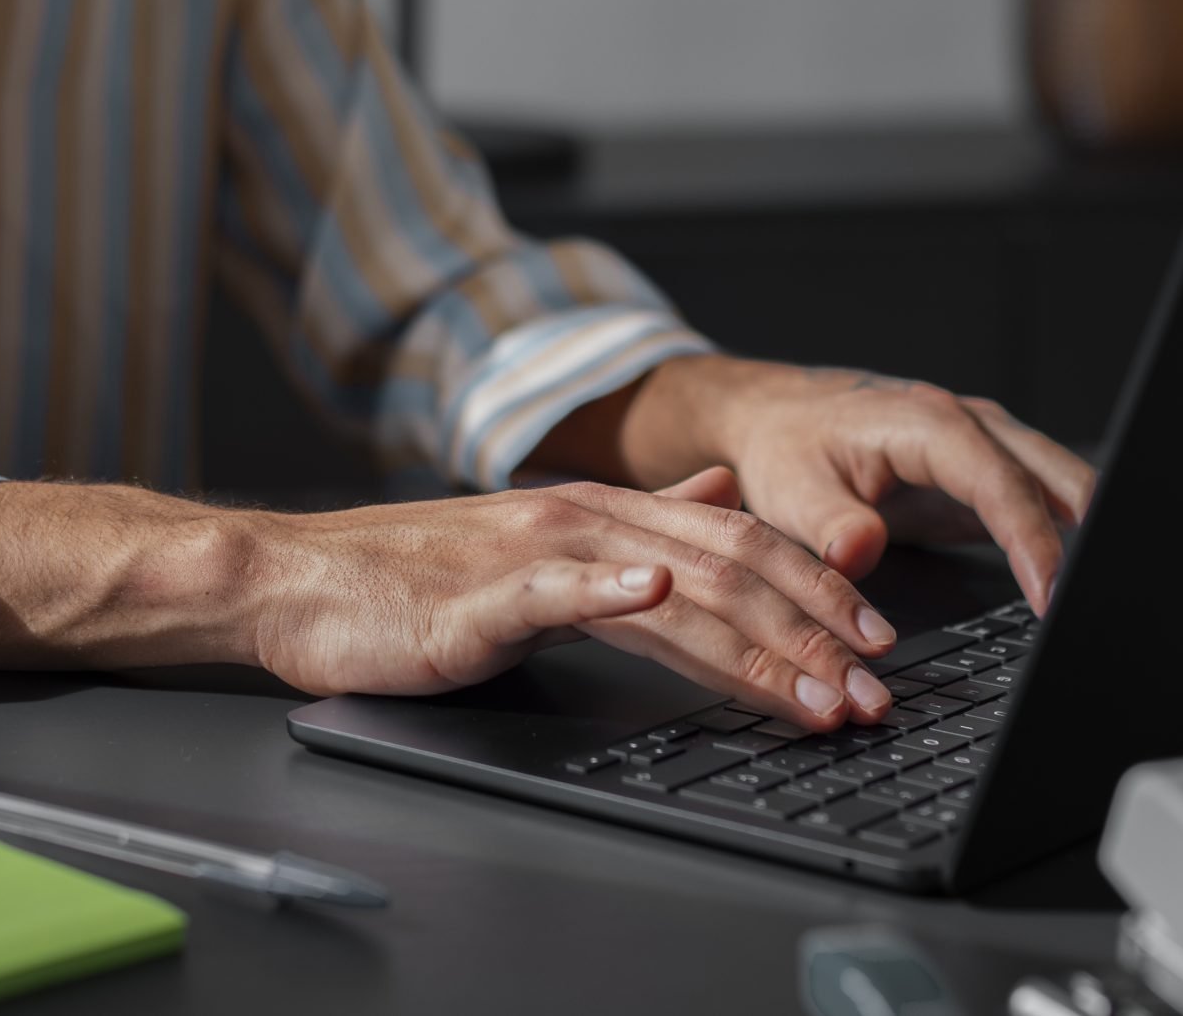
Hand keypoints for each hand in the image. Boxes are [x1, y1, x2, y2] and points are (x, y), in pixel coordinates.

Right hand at [241, 466, 902, 731]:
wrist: (301, 581)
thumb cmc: (414, 579)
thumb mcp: (544, 542)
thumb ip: (638, 522)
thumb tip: (717, 492)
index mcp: (603, 514)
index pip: (739, 545)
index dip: (819, 591)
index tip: (881, 643)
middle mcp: (583, 521)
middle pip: (726, 570)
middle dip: (814, 633)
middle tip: (877, 690)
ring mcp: (534, 553)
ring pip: (669, 588)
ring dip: (752, 643)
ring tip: (815, 689)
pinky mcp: (481, 594)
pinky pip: (556, 588)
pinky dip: (611, 591)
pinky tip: (655, 600)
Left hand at [602, 358, 1096, 612]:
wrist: (773, 417)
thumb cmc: (783, 446)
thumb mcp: (790, 490)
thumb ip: (829, 524)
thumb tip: (858, 554)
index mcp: (926, 423)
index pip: (1000, 482)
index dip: (1031, 540)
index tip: (1049, 596)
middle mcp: (966, 424)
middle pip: (1054, 472)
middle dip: (1093, 530)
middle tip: (1101, 601)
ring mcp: (981, 445)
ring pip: (1058, 481)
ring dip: (1087, 530)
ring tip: (1103, 593)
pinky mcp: (981, 472)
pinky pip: (1036, 498)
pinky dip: (1063, 532)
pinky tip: (1077, 578)